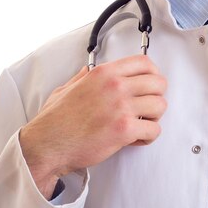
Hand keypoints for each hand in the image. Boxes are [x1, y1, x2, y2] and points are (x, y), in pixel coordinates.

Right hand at [20, 55, 167, 198]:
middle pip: (159, 83)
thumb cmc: (55, 121)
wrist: (47, 145)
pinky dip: (148, 136)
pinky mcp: (124, 129)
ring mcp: (121, 106)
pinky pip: (154, 130)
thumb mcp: (66, 88)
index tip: (150, 86)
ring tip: (141, 125)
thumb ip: (82, 77)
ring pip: (161, 106)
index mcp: (104, 73)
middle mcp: (115, 85)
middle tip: (146, 109)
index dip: (153, 75)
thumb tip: (88, 70)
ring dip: (154, 117)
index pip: (144, 62)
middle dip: (156, 97)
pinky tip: (136, 138)